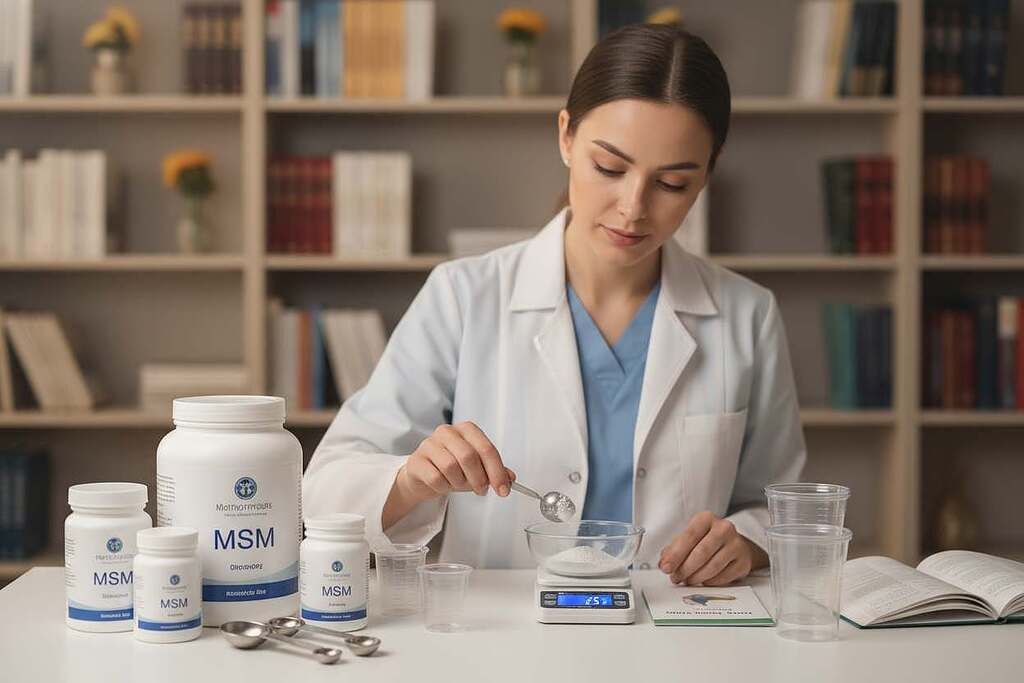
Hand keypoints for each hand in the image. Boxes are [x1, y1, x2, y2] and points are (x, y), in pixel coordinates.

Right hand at [396, 421, 515, 503]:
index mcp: (466, 429)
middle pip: (468, 456)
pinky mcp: (416, 460)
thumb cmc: (452, 468)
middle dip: (479, 479)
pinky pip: (435, 477)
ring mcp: (429, 444)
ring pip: (451, 467)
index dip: (497, 471)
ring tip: (459, 485)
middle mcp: (447, 432)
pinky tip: (444, 485)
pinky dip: (444, 487)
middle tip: (481, 490)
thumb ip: (494, 471)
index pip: (486, 448)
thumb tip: (510, 478)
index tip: (503, 489)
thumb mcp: (477, 469)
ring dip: (460, 483)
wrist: (423, 476)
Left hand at [657, 511, 765, 585]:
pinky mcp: (743, 562)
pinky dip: (709, 582)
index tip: (666, 567)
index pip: (689, 536)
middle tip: (675, 578)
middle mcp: (724, 528)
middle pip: (701, 553)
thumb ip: (674, 549)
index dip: (675, 554)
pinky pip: (722, 577)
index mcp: (706, 519)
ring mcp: (736, 545)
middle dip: (684, 569)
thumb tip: (664, 563)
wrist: (736, 546)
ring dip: (695, 578)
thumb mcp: (689, 538)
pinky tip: (703, 580)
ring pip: (712, 567)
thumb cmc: (708, 540)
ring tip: (687, 580)